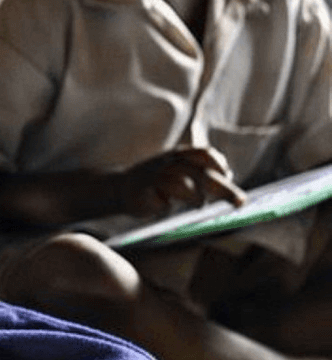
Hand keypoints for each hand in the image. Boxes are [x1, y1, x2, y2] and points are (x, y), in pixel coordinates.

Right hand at [117, 147, 246, 217]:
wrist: (119, 187)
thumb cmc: (155, 183)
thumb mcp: (179, 171)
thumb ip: (201, 172)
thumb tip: (228, 175)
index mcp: (178, 156)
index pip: (204, 154)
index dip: (220, 164)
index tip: (228, 176)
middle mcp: (168, 163)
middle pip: (201, 173)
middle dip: (224, 189)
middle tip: (240, 203)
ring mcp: (154, 176)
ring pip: (183, 183)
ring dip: (196, 197)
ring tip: (198, 204)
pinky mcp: (142, 191)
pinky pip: (160, 198)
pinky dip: (168, 204)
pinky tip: (166, 205)